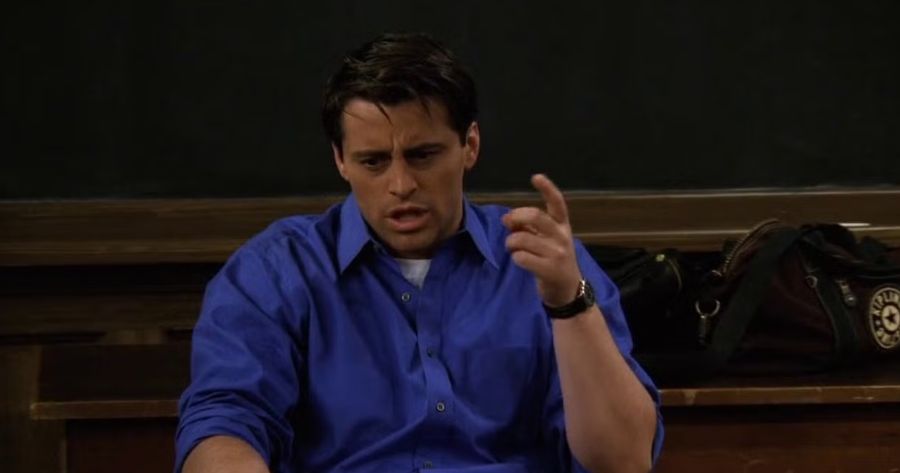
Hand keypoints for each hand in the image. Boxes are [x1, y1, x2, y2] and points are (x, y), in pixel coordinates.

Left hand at [502, 174, 581, 306]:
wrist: (567, 289)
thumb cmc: (553, 259)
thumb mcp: (547, 240)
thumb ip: (530, 227)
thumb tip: (508, 218)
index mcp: (563, 225)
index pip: (557, 203)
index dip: (547, 188)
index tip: (536, 177)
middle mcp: (562, 236)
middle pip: (535, 216)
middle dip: (516, 216)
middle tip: (508, 223)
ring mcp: (557, 253)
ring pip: (522, 238)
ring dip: (510, 242)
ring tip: (513, 248)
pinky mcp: (549, 269)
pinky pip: (521, 257)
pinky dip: (515, 257)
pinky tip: (519, 259)